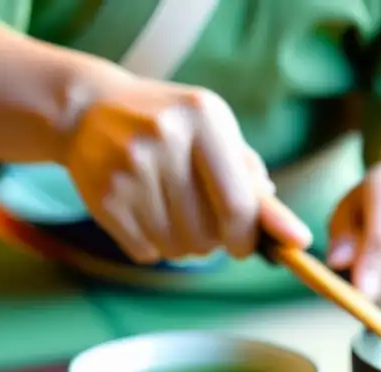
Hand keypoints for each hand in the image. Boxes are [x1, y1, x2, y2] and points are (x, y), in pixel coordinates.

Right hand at [66, 77, 310, 263]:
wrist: (88, 111)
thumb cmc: (170, 125)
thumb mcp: (213, 130)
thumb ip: (250, 176)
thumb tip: (292, 234)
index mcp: (203, 118)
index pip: (237, 205)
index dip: (247, 238)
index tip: (246, 247)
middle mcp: (164, 139)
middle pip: (208, 235)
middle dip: (214, 241)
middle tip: (203, 220)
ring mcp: (130, 170)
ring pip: (178, 248)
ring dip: (184, 245)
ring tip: (172, 212)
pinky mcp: (105, 199)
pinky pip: (147, 252)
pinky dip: (154, 246)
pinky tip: (145, 214)